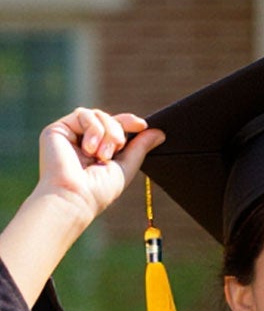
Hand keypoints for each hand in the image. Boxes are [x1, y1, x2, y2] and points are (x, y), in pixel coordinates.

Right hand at [33, 109, 159, 227]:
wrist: (75, 196)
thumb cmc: (99, 190)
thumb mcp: (126, 167)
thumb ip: (140, 148)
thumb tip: (159, 132)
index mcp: (98, 149)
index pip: (115, 127)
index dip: (129, 122)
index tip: (142, 125)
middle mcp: (83, 141)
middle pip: (108, 118)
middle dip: (118, 131)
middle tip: (116, 150)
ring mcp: (70, 134)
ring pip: (97, 114)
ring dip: (107, 132)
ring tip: (102, 155)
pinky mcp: (57, 129)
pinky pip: (83, 114)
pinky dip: (93, 129)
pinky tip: (89, 149)